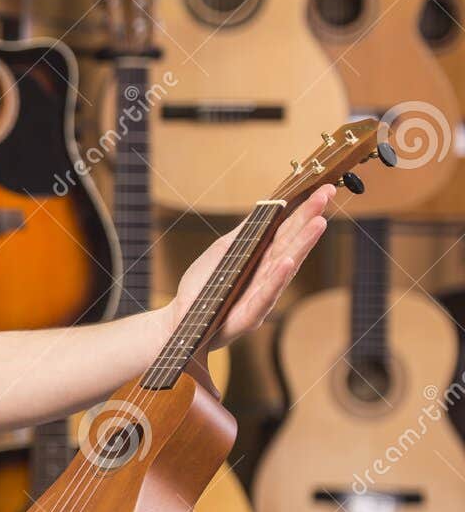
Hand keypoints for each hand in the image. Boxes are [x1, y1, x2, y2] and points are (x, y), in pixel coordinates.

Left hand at [165, 183, 334, 350]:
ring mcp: (261, 296)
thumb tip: (264, 209)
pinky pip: (266, 295)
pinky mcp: (250, 316)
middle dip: (310, 220)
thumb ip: (245, 234)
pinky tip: (287, 262)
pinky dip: (276, 279)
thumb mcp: (224, 252)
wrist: (182, 322)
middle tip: (327, 196)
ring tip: (318, 223)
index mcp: (261, 259)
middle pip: (291, 243)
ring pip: (285, 267)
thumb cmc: (204, 288)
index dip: (304, 211)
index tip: (323, 189)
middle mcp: (267, 276)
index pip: (287, 230)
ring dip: (302, 245)